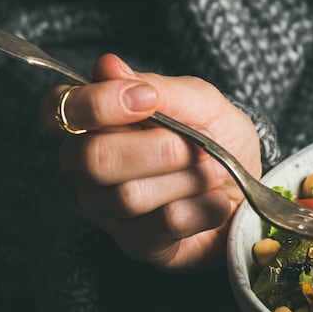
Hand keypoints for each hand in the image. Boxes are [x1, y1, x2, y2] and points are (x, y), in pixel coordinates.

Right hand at [40, 53, 261, 270]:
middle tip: (196, 146)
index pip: (60, 109)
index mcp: (93, 122)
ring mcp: (107, 211)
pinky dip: (203, 208)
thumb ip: (158, 88)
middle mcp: (87, 168)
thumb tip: (107, 66)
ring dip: (188, 179)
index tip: (147, 100)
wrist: (252, 189)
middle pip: (92, 159)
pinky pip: (163, 225)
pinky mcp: (137, 245)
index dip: (96, 104)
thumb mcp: (202, 103)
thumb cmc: (219, 141)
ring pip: (129, 196)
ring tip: (213, 172)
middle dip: (157, 149)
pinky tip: (217, 202)